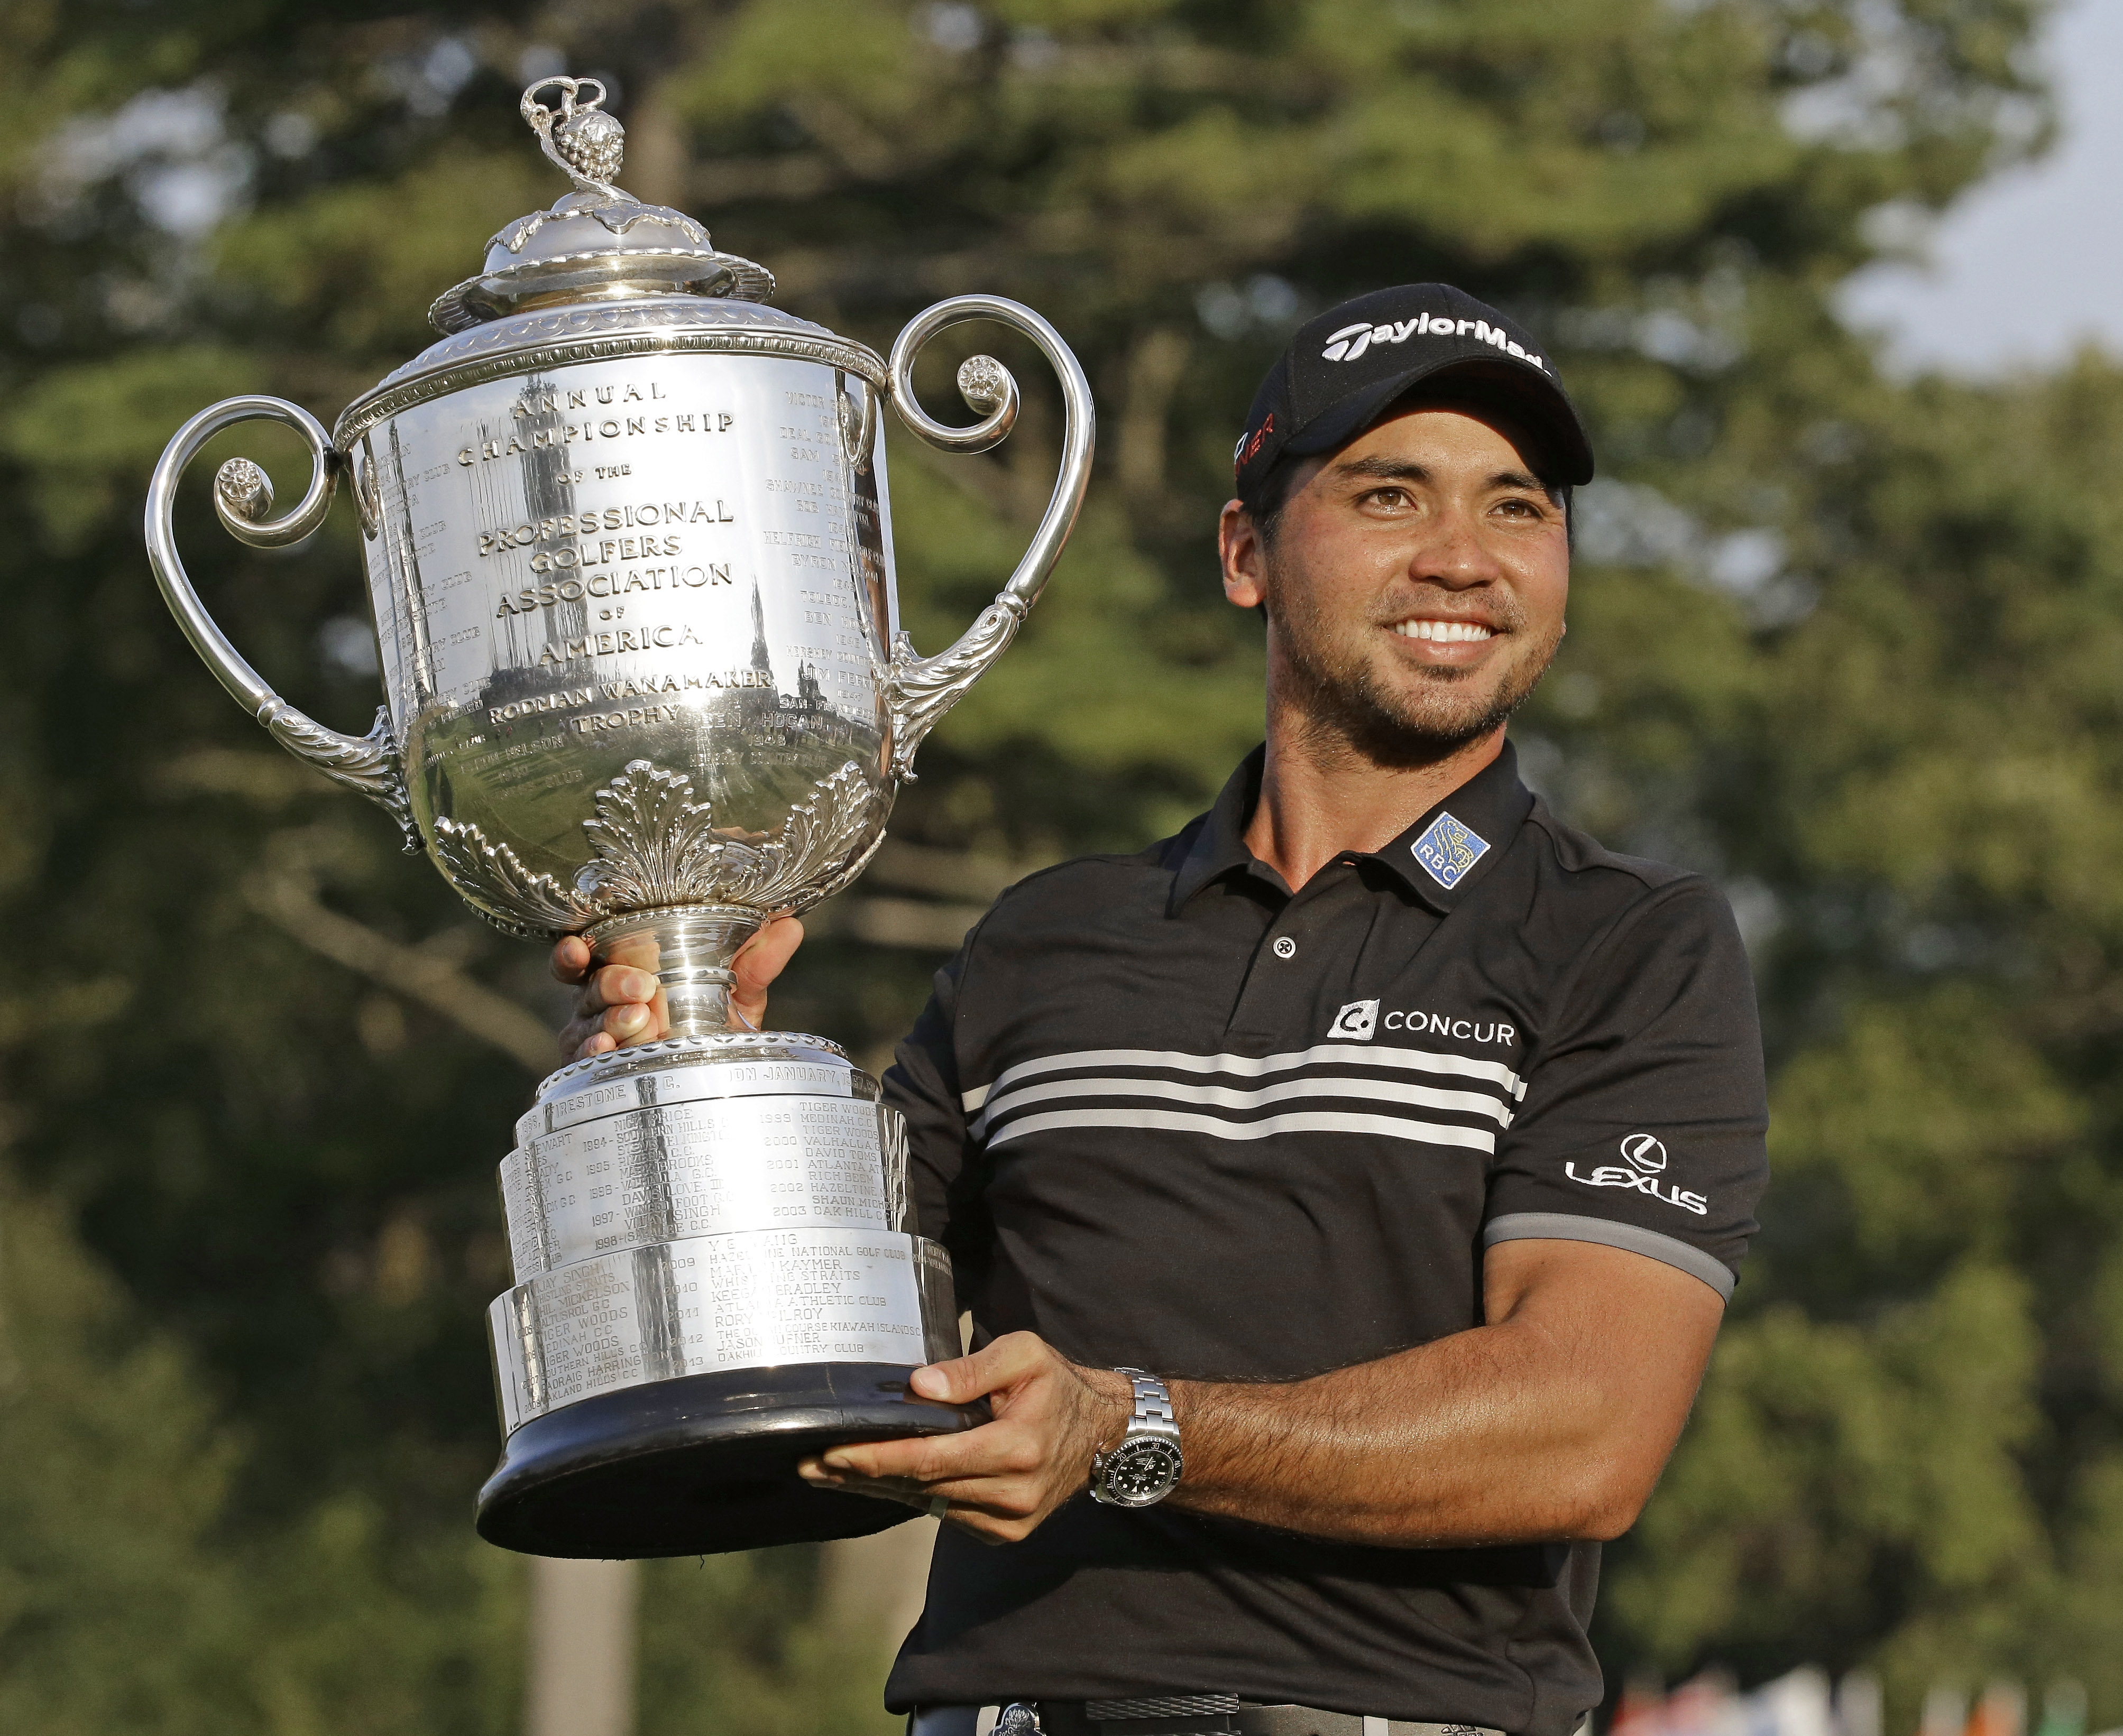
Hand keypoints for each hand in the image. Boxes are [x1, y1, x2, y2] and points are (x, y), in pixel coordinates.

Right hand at [549, 916, 804, 1062]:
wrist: (724, 1080)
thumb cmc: (716, 1023)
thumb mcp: (740, 991)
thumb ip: (758, 961)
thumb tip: (790, 925)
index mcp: (624, 972)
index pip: (585, 957)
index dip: (572, 951)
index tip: (578, 947)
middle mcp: (601, 1003)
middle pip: (588, 987)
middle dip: (609, 984)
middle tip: (641, 988)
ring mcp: (597, 1039)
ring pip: (588, 1026)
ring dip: (610, 1020)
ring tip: (638, 1020)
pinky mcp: (600, 1074)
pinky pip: (589, 1064)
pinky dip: (599, 1055)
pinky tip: (609, 1050)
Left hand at [795, 1332, 1134, 1543]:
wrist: (1104, 1435)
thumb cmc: (1056, 1385)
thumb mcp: (1025, 1354)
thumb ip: (973, 1368)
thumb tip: (920, 1386)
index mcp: (1016, 1448)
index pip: (931, 1460)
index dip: (877, 1460)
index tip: (830, 1455)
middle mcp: (1012, 1494)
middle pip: (920, 1488)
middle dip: (861, 1477)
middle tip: (808, 1466)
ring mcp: (1010, 1521)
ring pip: (929, 1506)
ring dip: (878, 1490)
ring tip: (828, 1475)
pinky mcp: (1006, 1534)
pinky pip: (947, 1515)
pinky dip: (912, 1498)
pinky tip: (877, 1482)